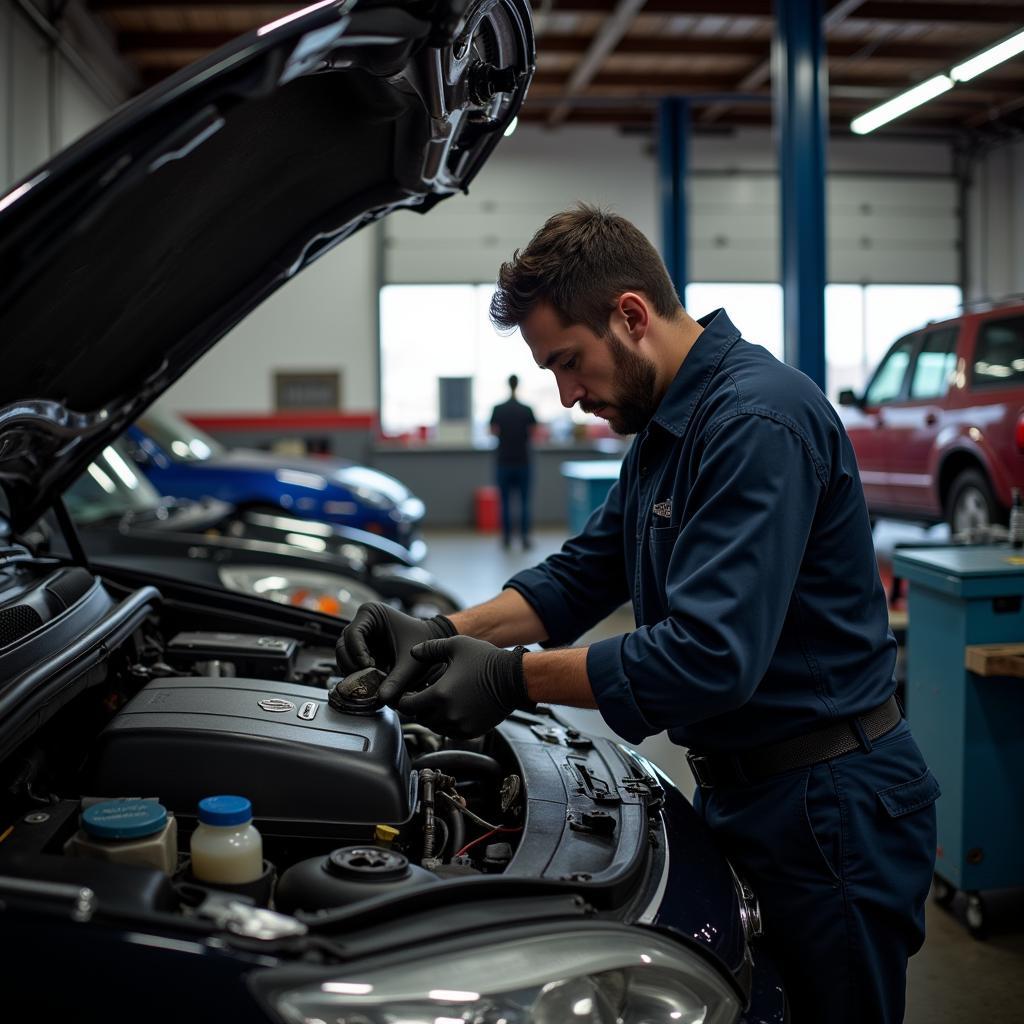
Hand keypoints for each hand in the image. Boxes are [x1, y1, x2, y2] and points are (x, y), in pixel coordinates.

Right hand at [336, 603, 455, 703]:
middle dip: (352, 664)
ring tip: (370, 679)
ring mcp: (360, 635)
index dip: (357, 653)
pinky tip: (371, 680)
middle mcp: (361, 622)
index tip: (369, 667)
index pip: (353, 634)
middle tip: (366, 678)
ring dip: (352, 670)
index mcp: (370, 612)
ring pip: (343, 655)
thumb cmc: (423, 643)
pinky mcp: (361, 649)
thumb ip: (397, 679)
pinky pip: (350, 662)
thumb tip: (382, 699)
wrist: (431, 642)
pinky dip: (357, 673)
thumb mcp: (411, 662)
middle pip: (343, 645)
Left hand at [396, 636, 533, 738]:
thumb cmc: (486, 660)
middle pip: (420, 718)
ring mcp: (460, 725)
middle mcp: (447, 714)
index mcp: (439, 694)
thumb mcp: (456, 645)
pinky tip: (451, 709)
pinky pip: (450, 732)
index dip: (404, 701)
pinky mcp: (471, 732)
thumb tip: (413, 652)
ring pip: (434, 727)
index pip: (407, 706)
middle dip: (418, 708)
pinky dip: (447, 723)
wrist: (514, 679)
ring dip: (432, 716)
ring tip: (437, 702)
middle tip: (421, 697)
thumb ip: (430, 648)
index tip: (407, 695)